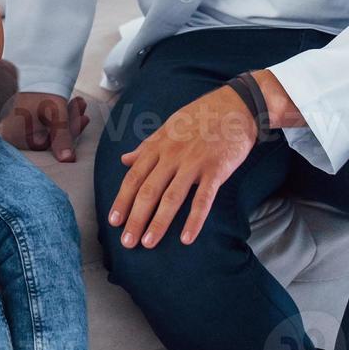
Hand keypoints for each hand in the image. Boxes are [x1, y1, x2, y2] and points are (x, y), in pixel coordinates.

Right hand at [0, 91, 88, 161]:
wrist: (28, 64)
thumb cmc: (38, 90)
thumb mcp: (54, 114)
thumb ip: (62, 137)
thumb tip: (68, 161)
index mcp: (17, 137)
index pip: (50, 143)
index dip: (70, 132)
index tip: (84, 118)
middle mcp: (13, 134)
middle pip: (49, 133)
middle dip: (70, 120)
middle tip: (83, 107)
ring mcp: (15, 124)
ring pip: (47, 123)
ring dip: (66, 114)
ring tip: (79, 101)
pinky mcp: (20, 114)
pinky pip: (43, 117)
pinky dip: (57, 110)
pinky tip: (69, 101)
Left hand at [107, 86, 257, 249]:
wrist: (235, 105)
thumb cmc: (200, 117)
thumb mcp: (168, 127)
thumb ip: (146, 146)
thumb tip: (124, 160)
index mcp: (158, 146)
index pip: (134, 177)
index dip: (122, 201)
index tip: (113, 221)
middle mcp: (172, 155)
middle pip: (148, 191)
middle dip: (135, 218)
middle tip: (127, 242)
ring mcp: (194, 163)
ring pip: (171, 198)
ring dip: (158, 223)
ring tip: (148, 243)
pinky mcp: (216, 170)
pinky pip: (203, 199)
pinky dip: (194, 220)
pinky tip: (186, 238)